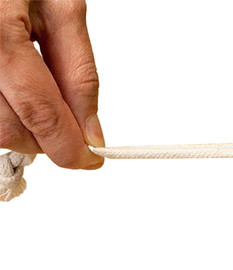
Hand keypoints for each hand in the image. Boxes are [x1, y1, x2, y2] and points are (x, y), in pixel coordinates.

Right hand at [0, 0, 102, 167]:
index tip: (91, 159)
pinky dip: (2, 109)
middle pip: (8, 128)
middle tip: (68, 128)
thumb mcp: (61, 6)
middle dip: (45, 140)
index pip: (41, 114)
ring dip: (20, 128)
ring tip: (37, 98)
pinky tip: (14, 90)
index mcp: (0, 33)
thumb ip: (79, 73)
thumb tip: (91, 131)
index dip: (70, 148)